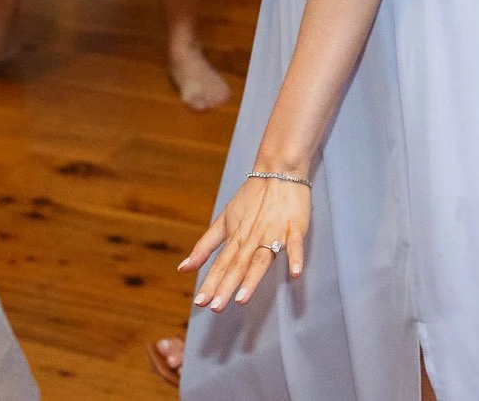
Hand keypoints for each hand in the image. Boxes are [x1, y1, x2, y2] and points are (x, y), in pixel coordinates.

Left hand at [183, 173, 308, 312]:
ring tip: (242, 298)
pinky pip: (295, 244)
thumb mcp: (224, 220)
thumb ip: (205, 246)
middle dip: (226, 286)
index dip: (211, 283)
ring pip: (261, 258)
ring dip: (252, 278)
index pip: (221, 264)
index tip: (200, 302)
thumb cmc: (251, 197)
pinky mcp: (294, 227)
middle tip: (215, 308)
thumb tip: (183, 268)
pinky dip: (295, 257)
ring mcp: (274, 232)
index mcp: (236, 237)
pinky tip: (294, 273)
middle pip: (238, 265)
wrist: (278, 170)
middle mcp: (252, 237)